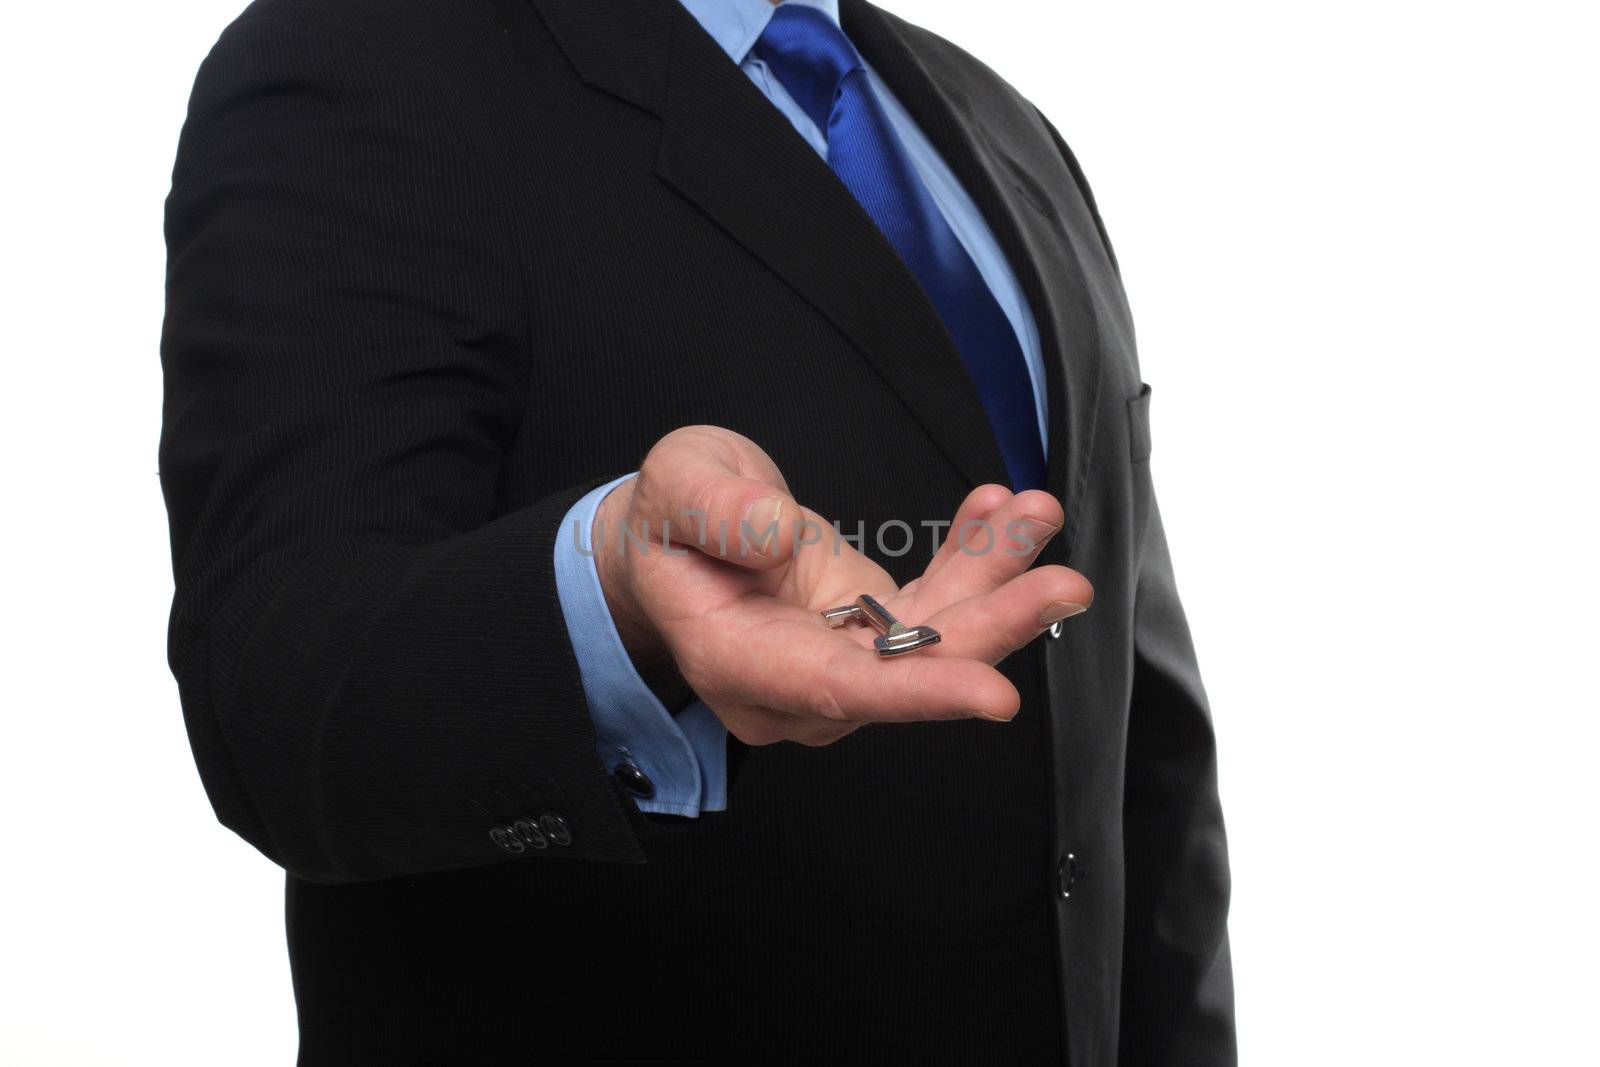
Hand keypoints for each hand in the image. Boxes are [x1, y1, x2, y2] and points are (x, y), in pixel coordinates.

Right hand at [594, 426, 1092, 745]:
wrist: (672, 541)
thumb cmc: (667, 523)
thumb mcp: (674, 489)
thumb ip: (716, 512)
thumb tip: (780, 536)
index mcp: (738, 661)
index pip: (835, 690)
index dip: (918, 694)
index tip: (993, 694)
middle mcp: (798, 683)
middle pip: (908, 671)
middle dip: (992, 627)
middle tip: (1061, 584)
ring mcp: (841, 660)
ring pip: (936, 639)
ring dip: (998, 583)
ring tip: (1036, 517)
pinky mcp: (871, 631)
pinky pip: (936, 604)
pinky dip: (975, 560)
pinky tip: (998, 515)